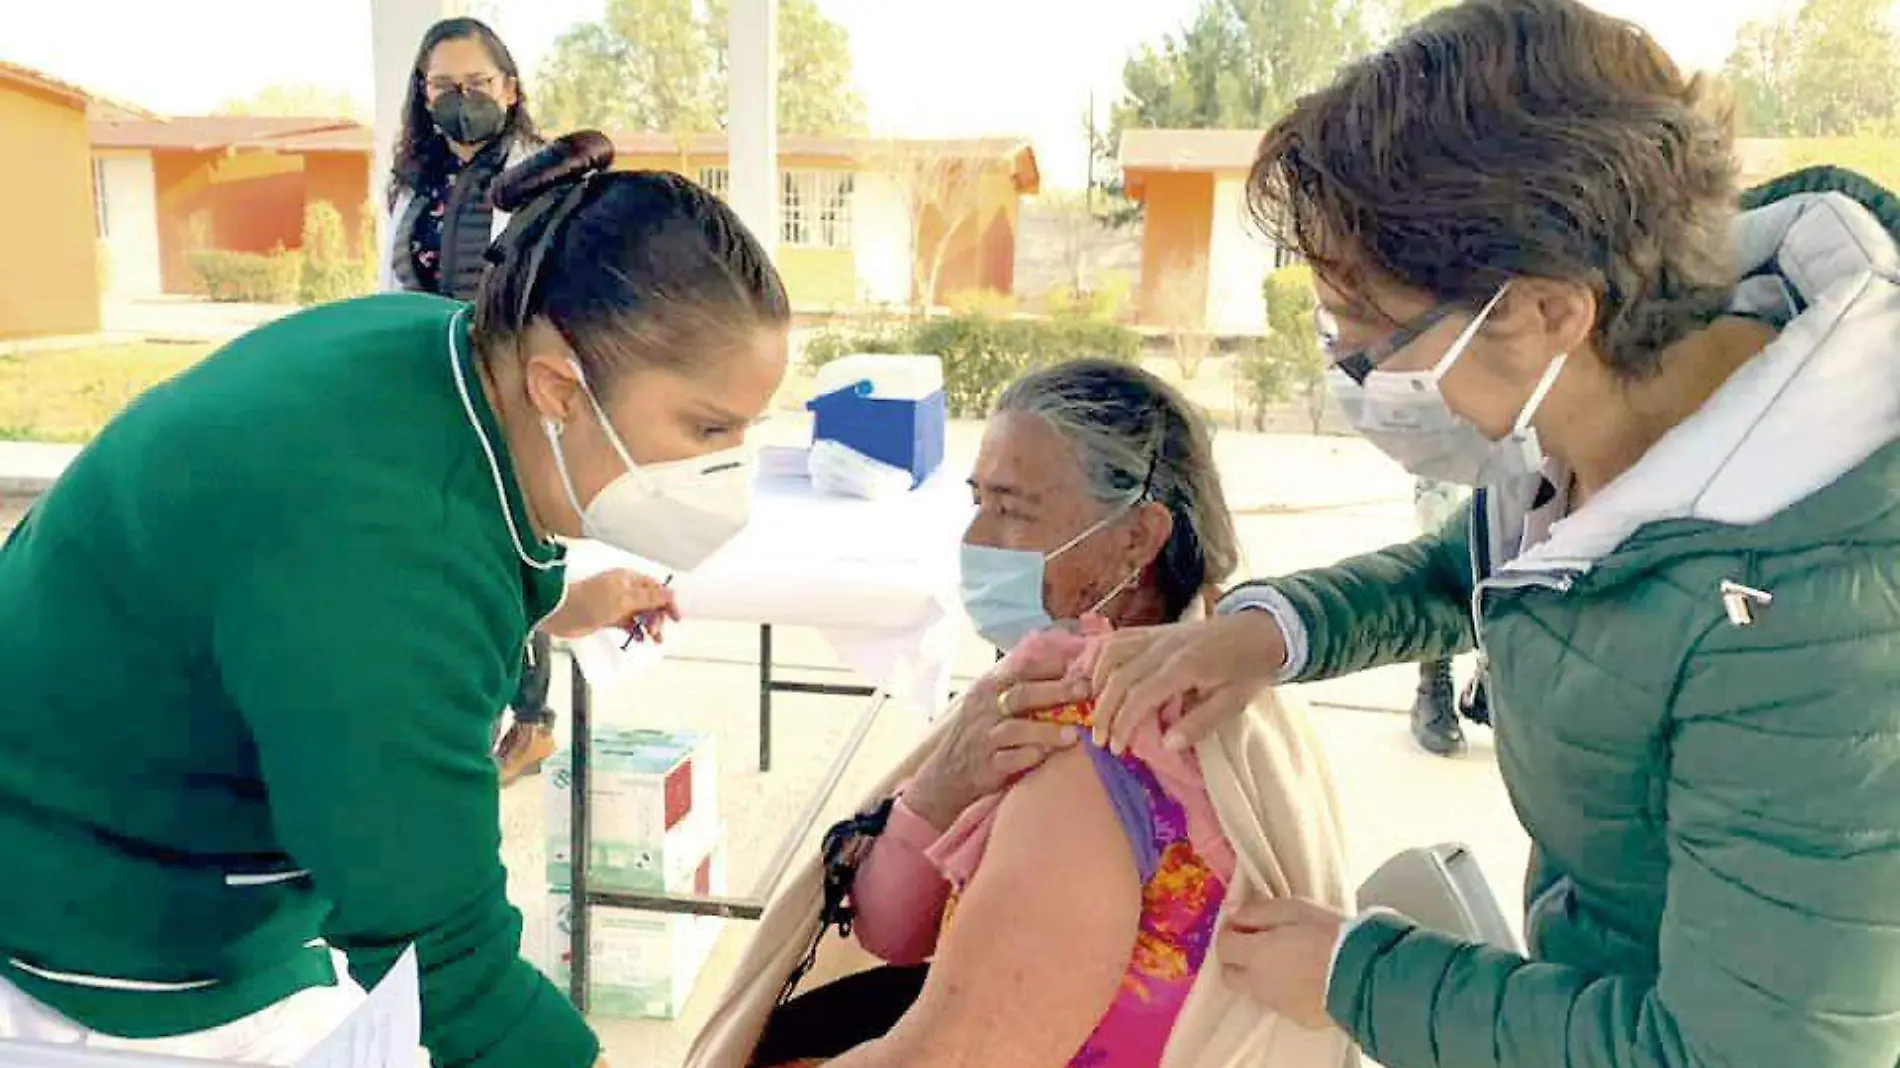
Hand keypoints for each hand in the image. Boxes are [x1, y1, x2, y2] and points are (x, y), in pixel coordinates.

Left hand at [542, 569, 678, 640]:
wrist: (560, 613)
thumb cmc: (588, 602)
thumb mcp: (623, 600)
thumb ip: (649, 598)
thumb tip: (670, 593)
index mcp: (628, 579)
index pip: (656, 588)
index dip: (668, 602)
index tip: (676, 618)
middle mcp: (624, 589)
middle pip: (651, 602)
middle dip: (658, 617)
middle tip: (657, 632)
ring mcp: (616, 604)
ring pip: (641, 614)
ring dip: (649, 625)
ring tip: (654, 639)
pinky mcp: (608, 617)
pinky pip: (629, 624)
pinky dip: (636, 631)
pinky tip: (639, 638)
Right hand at [902, 649, 1089, 829]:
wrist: (944, 773)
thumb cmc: (977, 732)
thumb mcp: (987, 701)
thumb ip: (1016, 684)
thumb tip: (1058, 662)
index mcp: (988, 688)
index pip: (1021, 669)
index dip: (1052, 666)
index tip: (1080, 666)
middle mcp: (984, 709)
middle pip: (1023, 694)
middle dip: (1057, 691)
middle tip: (1085, 691)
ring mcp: (984, 738)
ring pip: (1017, 729)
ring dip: (1047, 731)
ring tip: (1074, 734)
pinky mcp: (986, 766)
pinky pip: (1010, 760)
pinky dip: (1030, 757)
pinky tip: (1048, 755)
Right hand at [1088, 610, 1285, 754]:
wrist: (1260, 630)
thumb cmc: (1247, 670)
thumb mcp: (1233, 703)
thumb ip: (1200, 723)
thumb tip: (1166, 744)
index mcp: (1185, 667)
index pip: (1140, 696)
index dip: (1123, 724)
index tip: (1117, 748)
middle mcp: (1164, 647)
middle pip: (1119, 677)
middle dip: (1104, 711)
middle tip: (1099, 739)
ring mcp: (1157, 634)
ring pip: (1112, 654)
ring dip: (1098, 684)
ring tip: (1097, 710)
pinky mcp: (1155, 629)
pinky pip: (1119, 638)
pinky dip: (1102, 657)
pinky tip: (1099, 677)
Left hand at [1216, 897, 1346, 1030]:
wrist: (1366, 977)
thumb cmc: (1331, 935)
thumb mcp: (1294, 909)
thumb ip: (1258, 912)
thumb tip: (1235, 915)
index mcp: (1255, 954)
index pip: (1223, 946)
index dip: (1229, 933)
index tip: (1242, 924)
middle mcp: (1259, 983)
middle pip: (1230, 975)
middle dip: (1237, 959)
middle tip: (1257, 943)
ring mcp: (1277, 1003)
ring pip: (1255, 990)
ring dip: (1260, 975)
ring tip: (1288, 959)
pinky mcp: (1297, 1017)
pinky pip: (1279, 1001)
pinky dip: (1283, 989)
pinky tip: (1304, 977)